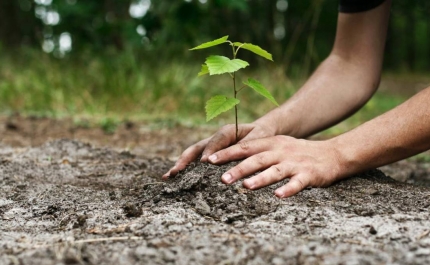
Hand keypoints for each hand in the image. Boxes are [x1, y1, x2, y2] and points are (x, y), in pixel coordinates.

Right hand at [163, 123, 275, 178]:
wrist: (261, 132)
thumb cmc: (261, 135)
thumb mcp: (259, 138)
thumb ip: (247, 145)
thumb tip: (235, 156)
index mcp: (227, 131)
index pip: (216, 141)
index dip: (210, 151)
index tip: (205, 163)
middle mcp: (215, 139)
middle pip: (196, 148)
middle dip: (185, 160)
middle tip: (175, 172)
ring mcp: (210, 147)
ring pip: (192, 155)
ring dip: (181, 165)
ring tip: (168, 177)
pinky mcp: (210, 155)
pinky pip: (196, 161)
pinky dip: (186, 169)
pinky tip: (176, 180)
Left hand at [206, 135, 343, 197]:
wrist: (332, 154)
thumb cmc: (298, 152)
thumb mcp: (277, 146)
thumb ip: (257, 151)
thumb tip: (230, 160)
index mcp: (271, 143)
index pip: (245, 147)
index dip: (227, 153)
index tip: (209, 160)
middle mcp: (281, 151)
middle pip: (257, 159)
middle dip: (239, 168)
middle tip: (222, 179)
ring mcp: (295, 163)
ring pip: (275, 171)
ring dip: (260, 179)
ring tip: (246, 187)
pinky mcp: (309, 175)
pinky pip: (297, 183)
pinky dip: (288, 189)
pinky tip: (278, 196)